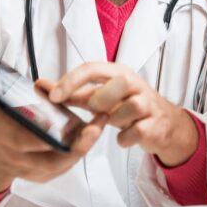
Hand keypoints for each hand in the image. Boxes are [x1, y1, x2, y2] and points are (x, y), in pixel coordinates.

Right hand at [0, 55, 107, 192]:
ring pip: (64, 164)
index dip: (42, 136)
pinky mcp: (46, 174)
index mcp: (7, 141)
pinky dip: (81, 151)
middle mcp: (22, 160)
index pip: (26, 142)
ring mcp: (35, 170)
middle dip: (75, 146)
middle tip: (94, 127)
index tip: (58, 124)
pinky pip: (66, 165)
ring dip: (84, 147)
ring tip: (100, 125)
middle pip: (52, 159)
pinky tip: (95, 132)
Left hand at [49, 62, 197, 166]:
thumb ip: (74, 92)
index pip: (91, 68)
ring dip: (115, 120)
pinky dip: (124, 138)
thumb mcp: (102, 96)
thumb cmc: (127, 106)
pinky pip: (134, 131)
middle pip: (115, 85)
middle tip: (97, 110)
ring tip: (116, 122)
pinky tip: (125, 136)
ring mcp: (147, 103)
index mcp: (118, 72)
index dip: (70, 81)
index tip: (54, 96)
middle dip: (100, 101)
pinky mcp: (154, 124)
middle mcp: (134, 83)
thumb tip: (42, 86)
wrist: (164, 124)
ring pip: (126, 109)